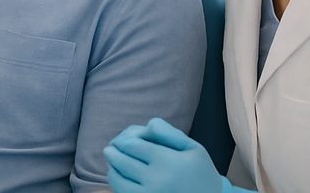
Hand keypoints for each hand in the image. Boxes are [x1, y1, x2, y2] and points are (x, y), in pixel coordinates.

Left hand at [103, 118, 249, 192]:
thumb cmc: (200, 172)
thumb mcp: (192, 147)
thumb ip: (168, 132)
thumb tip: (146, 125)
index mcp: (167, 162)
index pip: (132, 146)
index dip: (123, 140)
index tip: (121, 139)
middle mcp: (156, 181)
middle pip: (122, 161)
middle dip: (113, 152)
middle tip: (109, 148)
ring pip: (118, 180)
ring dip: (112, 168)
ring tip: (112, 162)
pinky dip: (118, 184)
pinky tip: (119, 177)